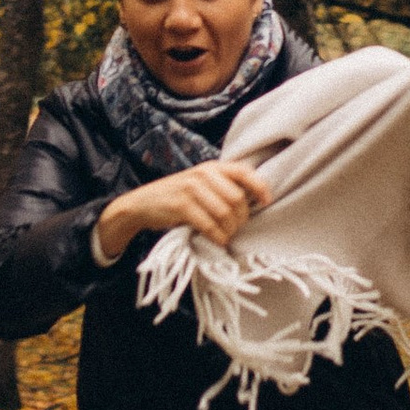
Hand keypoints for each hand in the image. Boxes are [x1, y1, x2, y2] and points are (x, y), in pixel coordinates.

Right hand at [97, 161, 272, 260]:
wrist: (143, 203)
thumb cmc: (178, 197)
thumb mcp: (201, 184)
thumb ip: (223, 186)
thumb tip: (254, 202)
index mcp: (211, 167)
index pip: (244, 171)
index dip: (259, 187)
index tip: (266, 202)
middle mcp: (203, 174)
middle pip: (237, 199)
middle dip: (241, 218)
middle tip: (236, 228)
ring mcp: (191, 189)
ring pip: (225, 214)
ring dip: (230, 230)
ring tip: (226, 236)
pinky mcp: (182, 206)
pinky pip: (209, 225)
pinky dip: (218, 237)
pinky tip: (218, 241)